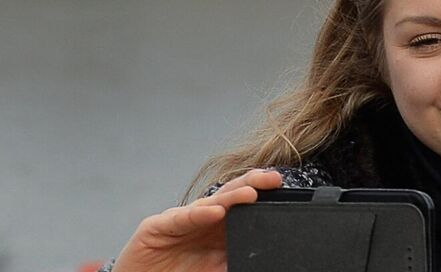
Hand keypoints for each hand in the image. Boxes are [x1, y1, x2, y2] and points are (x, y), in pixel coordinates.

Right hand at [110, 169, 284, 271]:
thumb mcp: (213, 271)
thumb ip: (234, 261)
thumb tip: (262, 259)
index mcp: (216, 229)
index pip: (242, 207)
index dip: (262, 196)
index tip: (283, 188)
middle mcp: (200, 220)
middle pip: (229, 197)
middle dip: (253, 184)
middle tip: (274, 178)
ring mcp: (178, 221)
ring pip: (208, 204)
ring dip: (231, 198)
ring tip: (252, 193)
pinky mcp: (156, 227)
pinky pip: (180, 219)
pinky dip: (198, 215)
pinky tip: (215, 211)